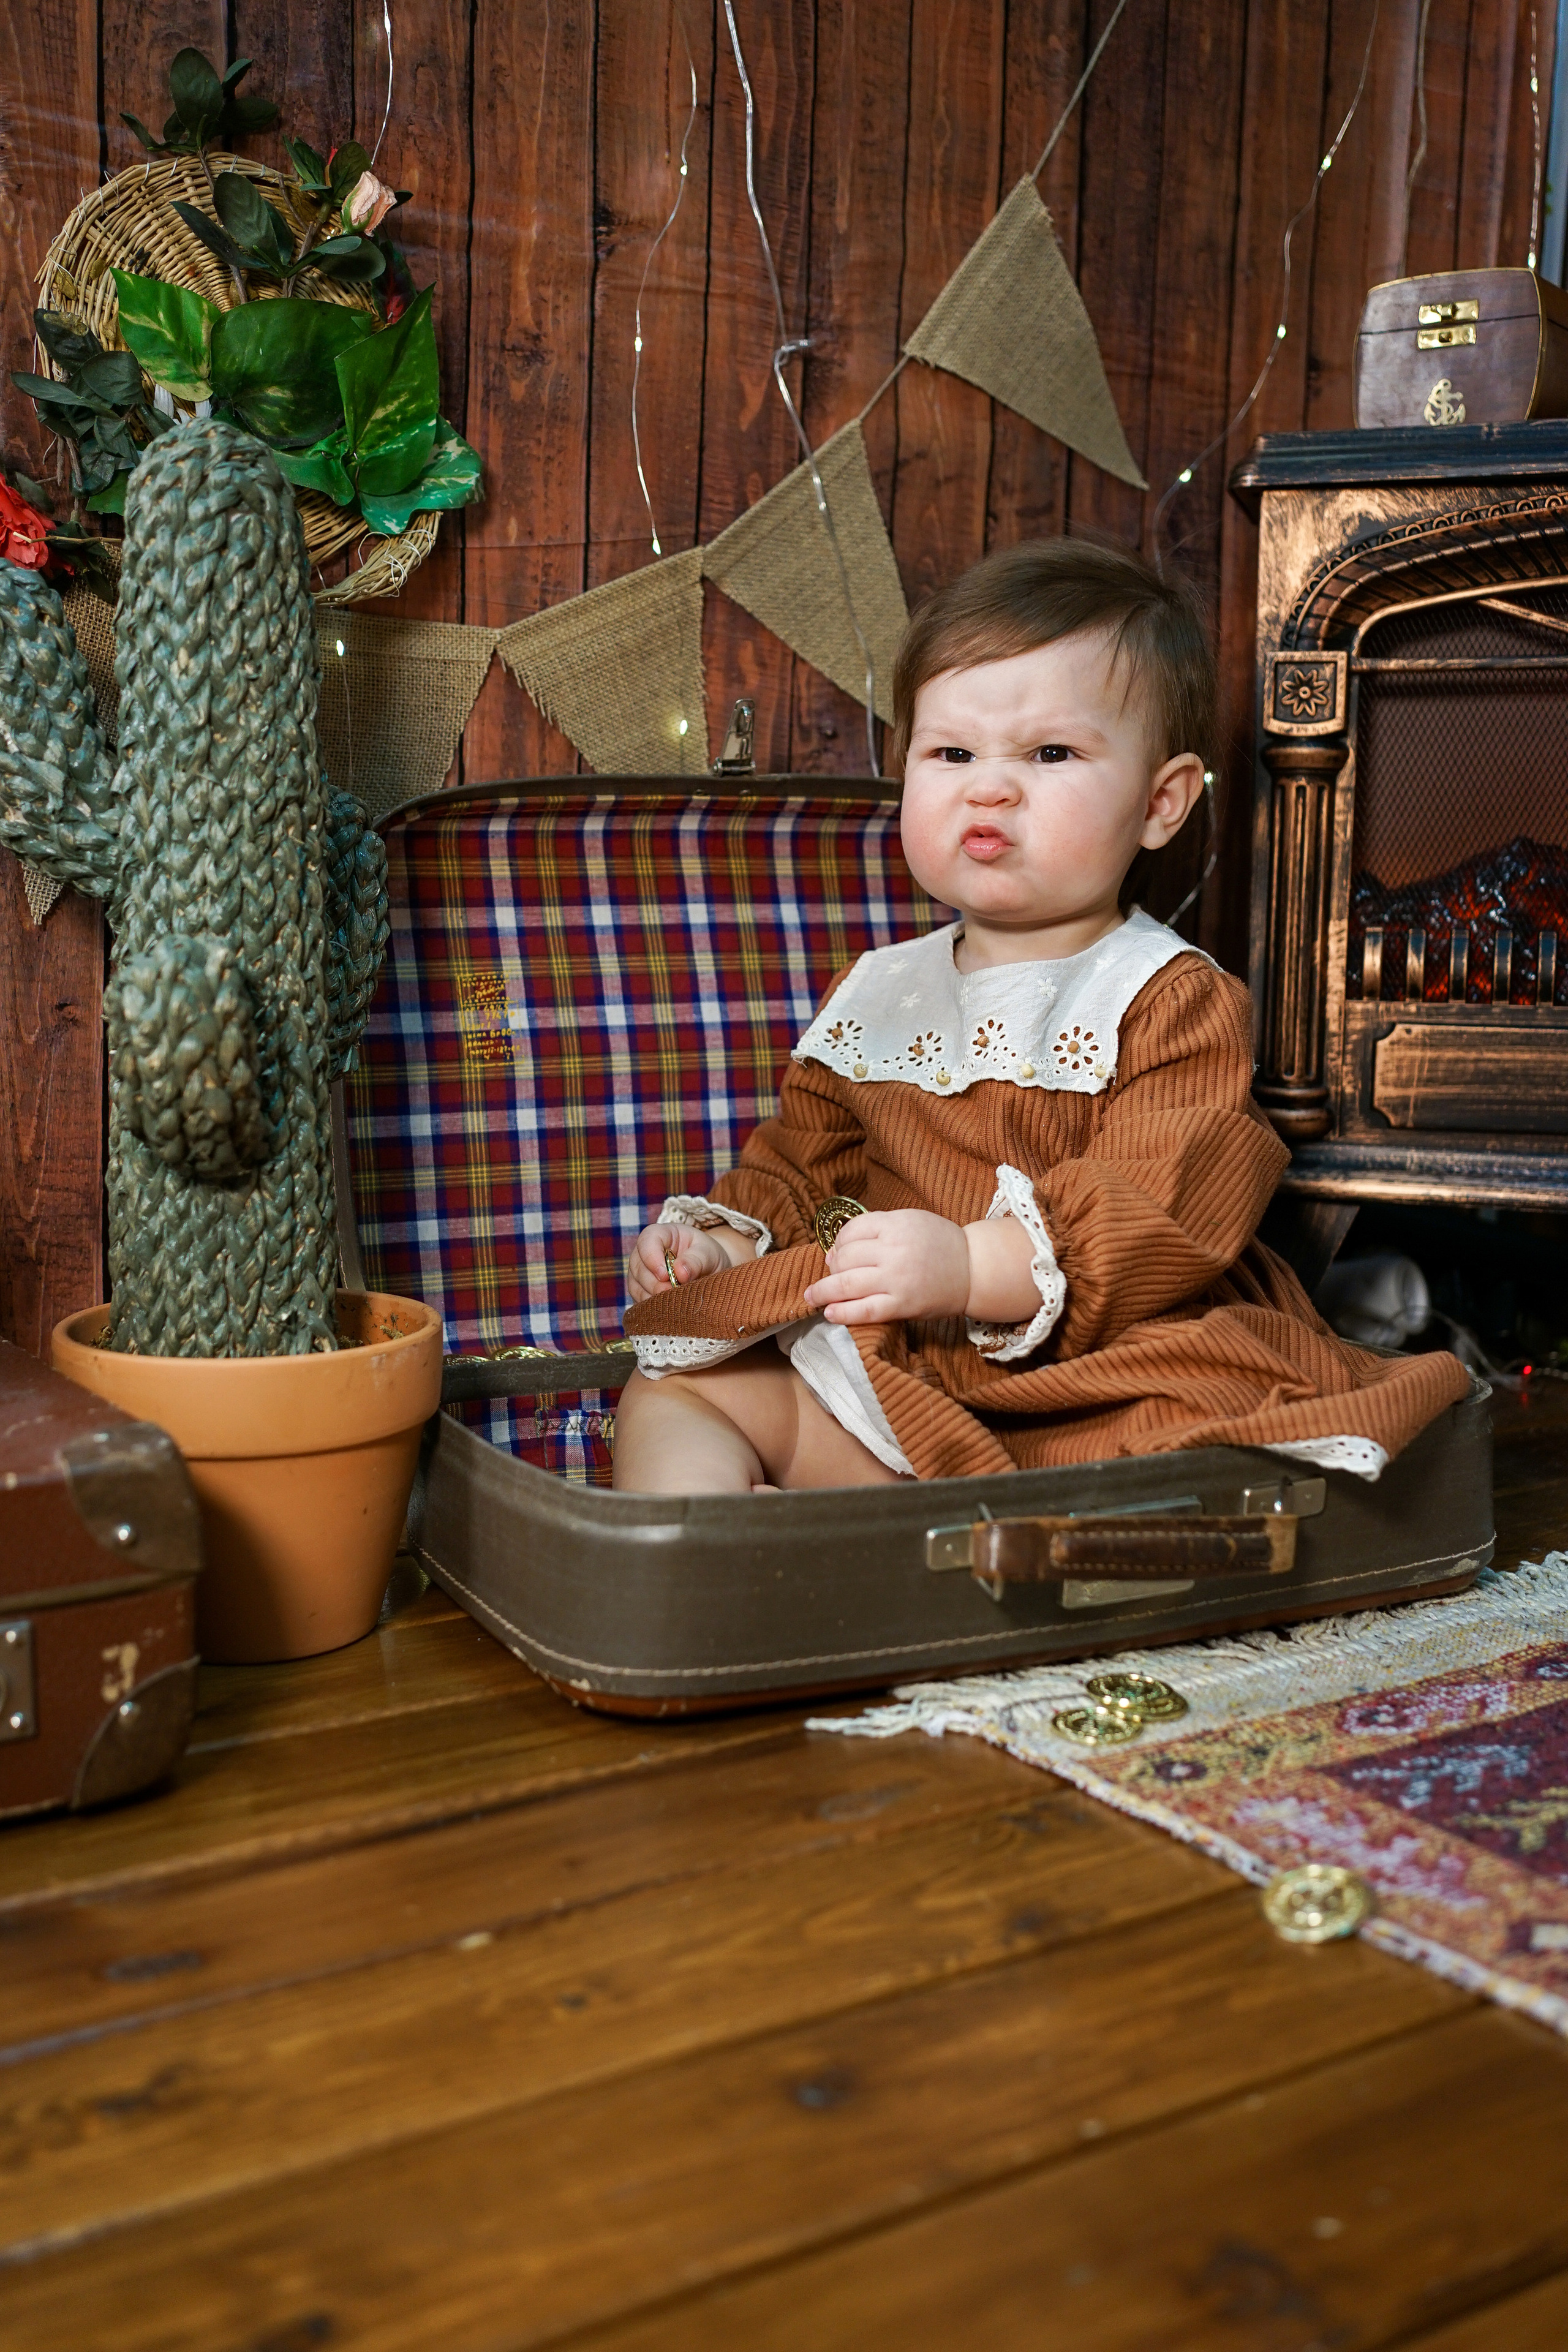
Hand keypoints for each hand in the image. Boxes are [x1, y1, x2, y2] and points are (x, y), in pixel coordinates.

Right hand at [627, 1221, 731, 1302]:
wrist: (709, 1271)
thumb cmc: (707, 1256)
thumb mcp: (708, 1254)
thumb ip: (696, 1260)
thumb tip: (680, 1273)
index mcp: (662, 1234)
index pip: (647, 1240)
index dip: (651, 1257)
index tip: (665, 1275)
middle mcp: (646, 1251)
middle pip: (637, 1265)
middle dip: (653, 1282)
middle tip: (672, 1292)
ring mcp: (641, 1271)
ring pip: (635, 1284)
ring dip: (652, 1295)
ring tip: (673, 1302)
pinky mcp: (642, 1289)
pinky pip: (638, 1299)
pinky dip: (650, 1306)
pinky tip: (667, 1308)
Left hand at [802, 1209, 970, 1325]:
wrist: (975, 1269)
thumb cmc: (941, 1243)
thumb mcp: (911, 1220)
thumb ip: (878, 1228)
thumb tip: (838, 1250)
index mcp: (895, 1225)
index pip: (851, 1232)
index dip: (838, 1244)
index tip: (836, 1254)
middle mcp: (894, 1250)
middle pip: (845, 1258)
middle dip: (831, 1268)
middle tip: (829, 1276)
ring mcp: (897, 1279)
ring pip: (848, 1284)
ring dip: (823, 1291)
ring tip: (812, 1296)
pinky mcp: (903, 1305)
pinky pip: (865, 1310)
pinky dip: (843, 1312)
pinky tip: (830, 1313)